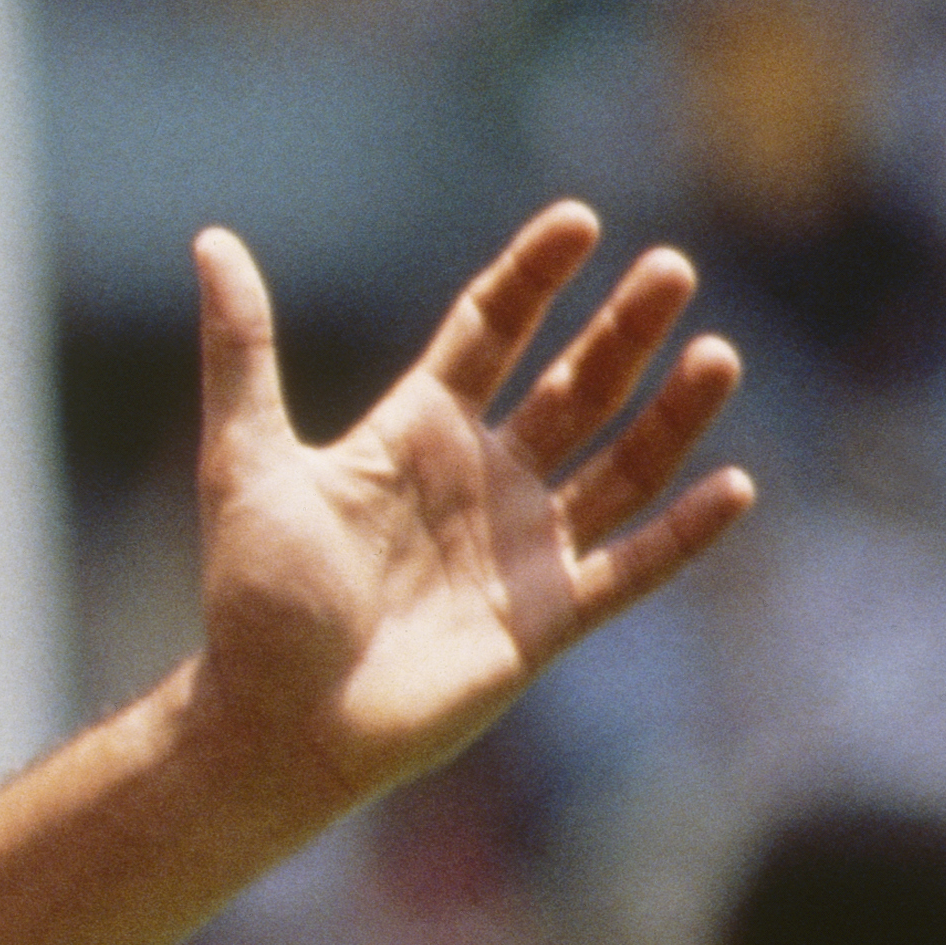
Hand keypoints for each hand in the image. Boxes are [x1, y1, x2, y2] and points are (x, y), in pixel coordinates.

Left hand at [191, 203, 749, 810]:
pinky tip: (734, 484)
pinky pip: (632, 567)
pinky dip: (684, 532)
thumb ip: (242, 352)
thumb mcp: (244, 461)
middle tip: (672, 268)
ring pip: (620, 465)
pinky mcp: (548, 619)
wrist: (274, 722)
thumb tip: (211, 241)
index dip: (534, 276)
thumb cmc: (253, 598)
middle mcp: (480, 479)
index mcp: (415, 432)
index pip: (490, 331)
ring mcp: (521, 548)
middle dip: (623, 328)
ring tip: (718, 352)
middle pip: (572, 384)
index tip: (581, 221)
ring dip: (671, 412)